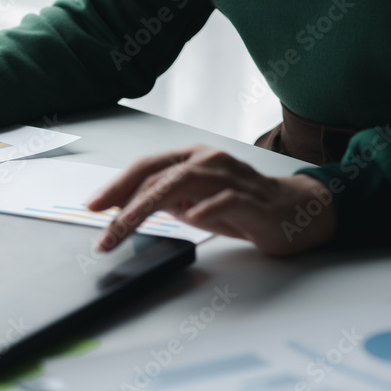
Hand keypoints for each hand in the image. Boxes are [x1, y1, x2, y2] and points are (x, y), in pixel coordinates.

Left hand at [87, 145, 335, 255]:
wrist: (298, 211)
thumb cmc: (241, 206)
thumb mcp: (193, 201)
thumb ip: (163, 200)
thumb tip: (124, 208)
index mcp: (192, 158)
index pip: (146, 168)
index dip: (116, 186)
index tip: (92, 207)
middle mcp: (209, 161)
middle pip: (157, 176)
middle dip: (123, 204)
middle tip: (103, 232)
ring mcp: (232, 178)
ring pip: (182, 184)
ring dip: (147, 208)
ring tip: (124, 228)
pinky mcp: (254, 200)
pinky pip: (226, 200)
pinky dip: (206, 209)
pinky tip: (190, 218)